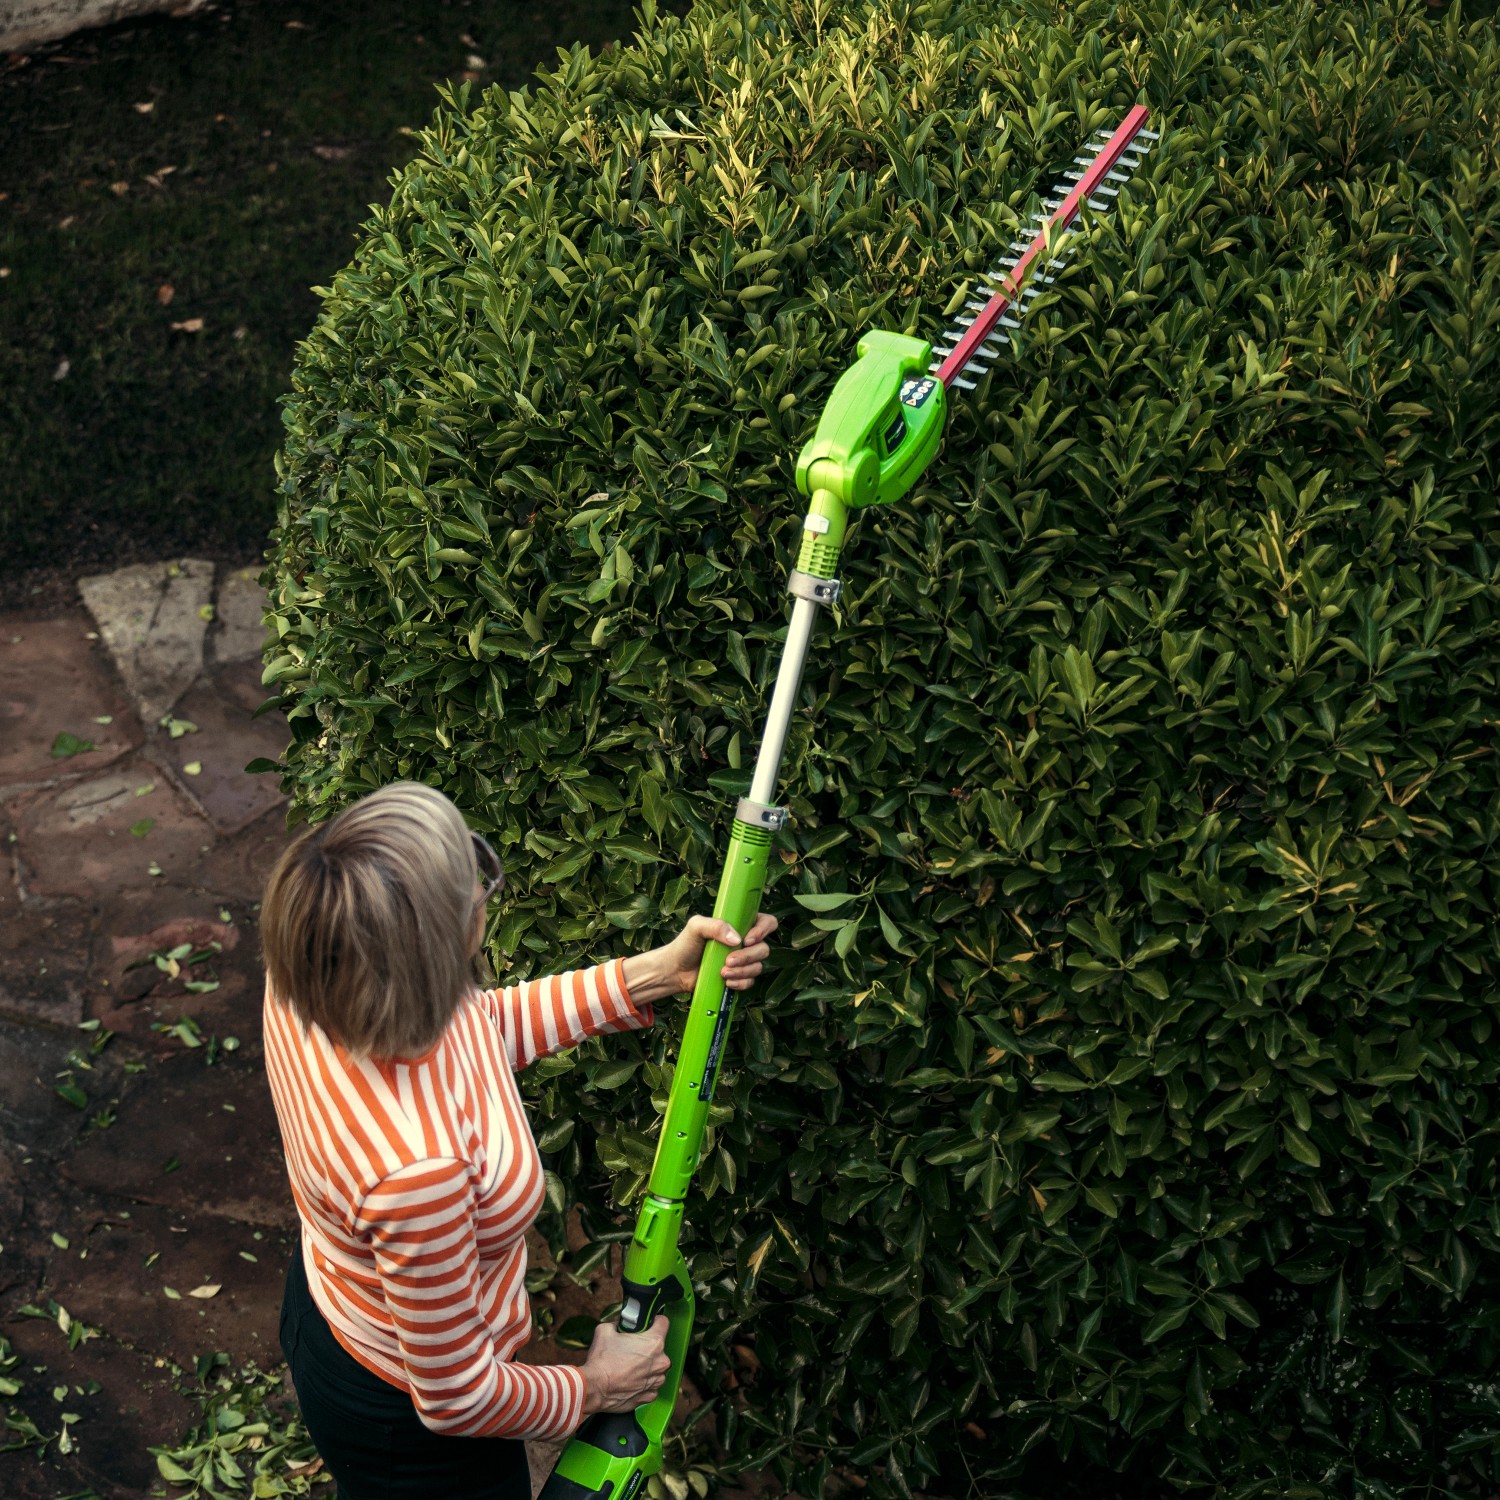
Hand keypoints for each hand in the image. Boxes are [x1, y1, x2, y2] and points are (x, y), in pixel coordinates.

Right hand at [580, 1316, 670, 1414]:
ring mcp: (656, 1380)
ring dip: (646, 1366)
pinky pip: (650, 1385)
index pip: (663, 1322)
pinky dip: (642, 1383)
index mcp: (654, 1342)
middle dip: (647, 1346)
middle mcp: (660, 1362)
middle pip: (659, 1347)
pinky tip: (629, 1380)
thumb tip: (620, 1322)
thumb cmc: (601, 1361)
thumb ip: (618, 1323)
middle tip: (630, 1348)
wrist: (594, 1389)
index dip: (653, 1321)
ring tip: (628, 1366)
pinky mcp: (649, 1396)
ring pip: (656, 1368)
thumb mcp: (605, 1330)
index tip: (646, 1325)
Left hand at [657, 911, 778, 995]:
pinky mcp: (738, 977)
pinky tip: (727, 983)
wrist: (676, 970)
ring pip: (758, 966)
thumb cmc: (685, 944)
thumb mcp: (696, 927)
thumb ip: (715, 926)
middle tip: (728, 961)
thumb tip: (736, 939)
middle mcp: (744, 942)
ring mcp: (743, 960)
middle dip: (748, 957)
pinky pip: (750, 981)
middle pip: (764, 948)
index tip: (747, 939)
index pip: (766, 922)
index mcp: (739, 924)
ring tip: (723, 973)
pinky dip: (740, 983)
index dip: (763, 930)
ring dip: (742, 971)